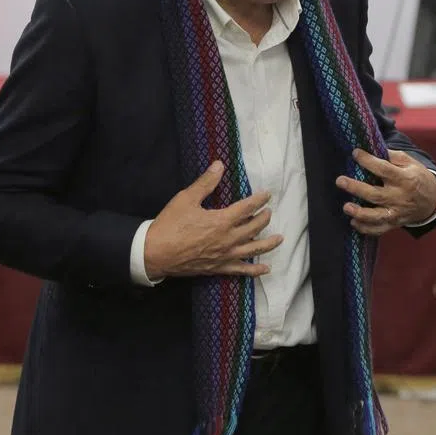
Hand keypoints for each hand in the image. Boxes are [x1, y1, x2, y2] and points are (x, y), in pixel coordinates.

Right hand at [143, 161, 282, 280]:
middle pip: (253, 227)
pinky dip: (255, 270)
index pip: (247, 208)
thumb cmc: (170, 224)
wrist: (156, 253)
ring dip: (268, 243)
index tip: (267, 195)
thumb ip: (206, 183)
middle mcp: (228, 239)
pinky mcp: (219, 268)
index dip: (259, 200)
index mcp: (221, 220)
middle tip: (268, 212)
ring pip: (253, 249)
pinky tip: (265, 269)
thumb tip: (219, 165)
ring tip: (280, 238)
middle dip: (264, 218)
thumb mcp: (186, 199)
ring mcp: (225, 255)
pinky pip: (242, 269)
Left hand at [336, 149, 435, 236]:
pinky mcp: (394, 223)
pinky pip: (379, 229)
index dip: (368, 161)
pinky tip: (354, 223)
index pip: (384, 169)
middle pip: (376, 195)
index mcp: (405, 179)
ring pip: (377, 216)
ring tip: (346, 207)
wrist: (433, 201)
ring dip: (360, 213)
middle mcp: (400, 197)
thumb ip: (393, 156)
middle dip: (357, 188)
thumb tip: (372, 149)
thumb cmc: (416, 177)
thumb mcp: (410, 163)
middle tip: (340, 181)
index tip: (355, 153)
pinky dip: (366, 229)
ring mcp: (397, 212)